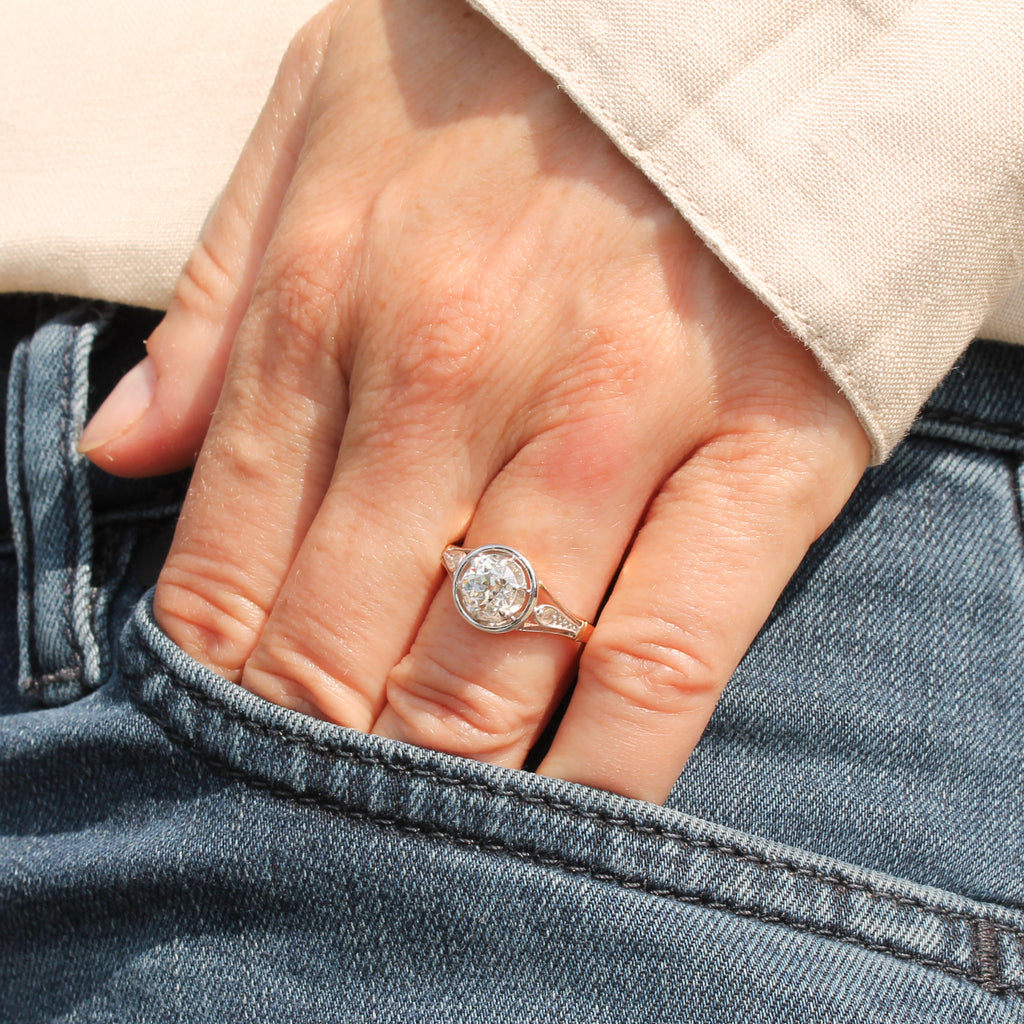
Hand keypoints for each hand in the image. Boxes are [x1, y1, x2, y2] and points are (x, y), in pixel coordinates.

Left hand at [79, 0, 869, 802]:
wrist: (733, 6)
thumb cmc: (510, 73)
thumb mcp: (314, 124)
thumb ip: (215, 304)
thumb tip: (120, 457)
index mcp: (330, 305)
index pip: (231, 560)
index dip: (216, 682)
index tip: (227, 741)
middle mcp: (453, 378)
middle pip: (342, 642)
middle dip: (314, 750)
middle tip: (313, 817)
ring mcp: (607, 425)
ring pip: (484, 673)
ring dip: (434, 782)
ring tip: (418, 836)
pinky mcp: (755, 457)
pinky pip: (666, 664)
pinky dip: (610, 771)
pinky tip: (568, 822)